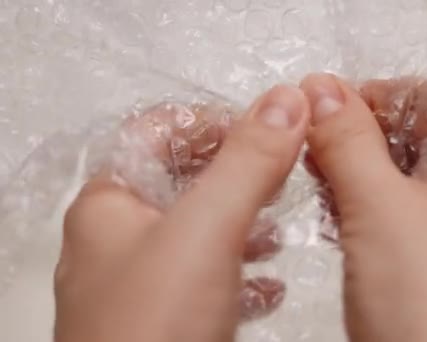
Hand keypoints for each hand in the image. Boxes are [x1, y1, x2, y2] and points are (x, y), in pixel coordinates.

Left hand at [54, 85, 310, 341]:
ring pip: (197, 233)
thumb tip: (287, 99)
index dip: (212, 118)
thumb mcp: (206, 231)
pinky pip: (204, 282)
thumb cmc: (153, 327)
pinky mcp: (162, 325)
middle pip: (181, 181)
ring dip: (242, 224)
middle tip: (285, 172)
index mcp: (108, 204)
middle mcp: (115, 241)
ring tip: (281, 229)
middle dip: (236, 173)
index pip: (157, 130)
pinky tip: (270, 288)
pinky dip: (240, 275)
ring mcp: (137, 286)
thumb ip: (246, 162)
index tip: (268, 126)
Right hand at [300, 74, 426, 341]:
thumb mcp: (379, 208)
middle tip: (311, 154)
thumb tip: (320, 86)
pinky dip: (375, 215)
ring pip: (413, 185)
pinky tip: (341, 226)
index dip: (372, 96)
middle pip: (422, 141)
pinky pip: (414, 223)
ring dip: (362, 179)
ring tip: (319, 190)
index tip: (319, 110)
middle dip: (361, 141)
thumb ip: (347, 140)